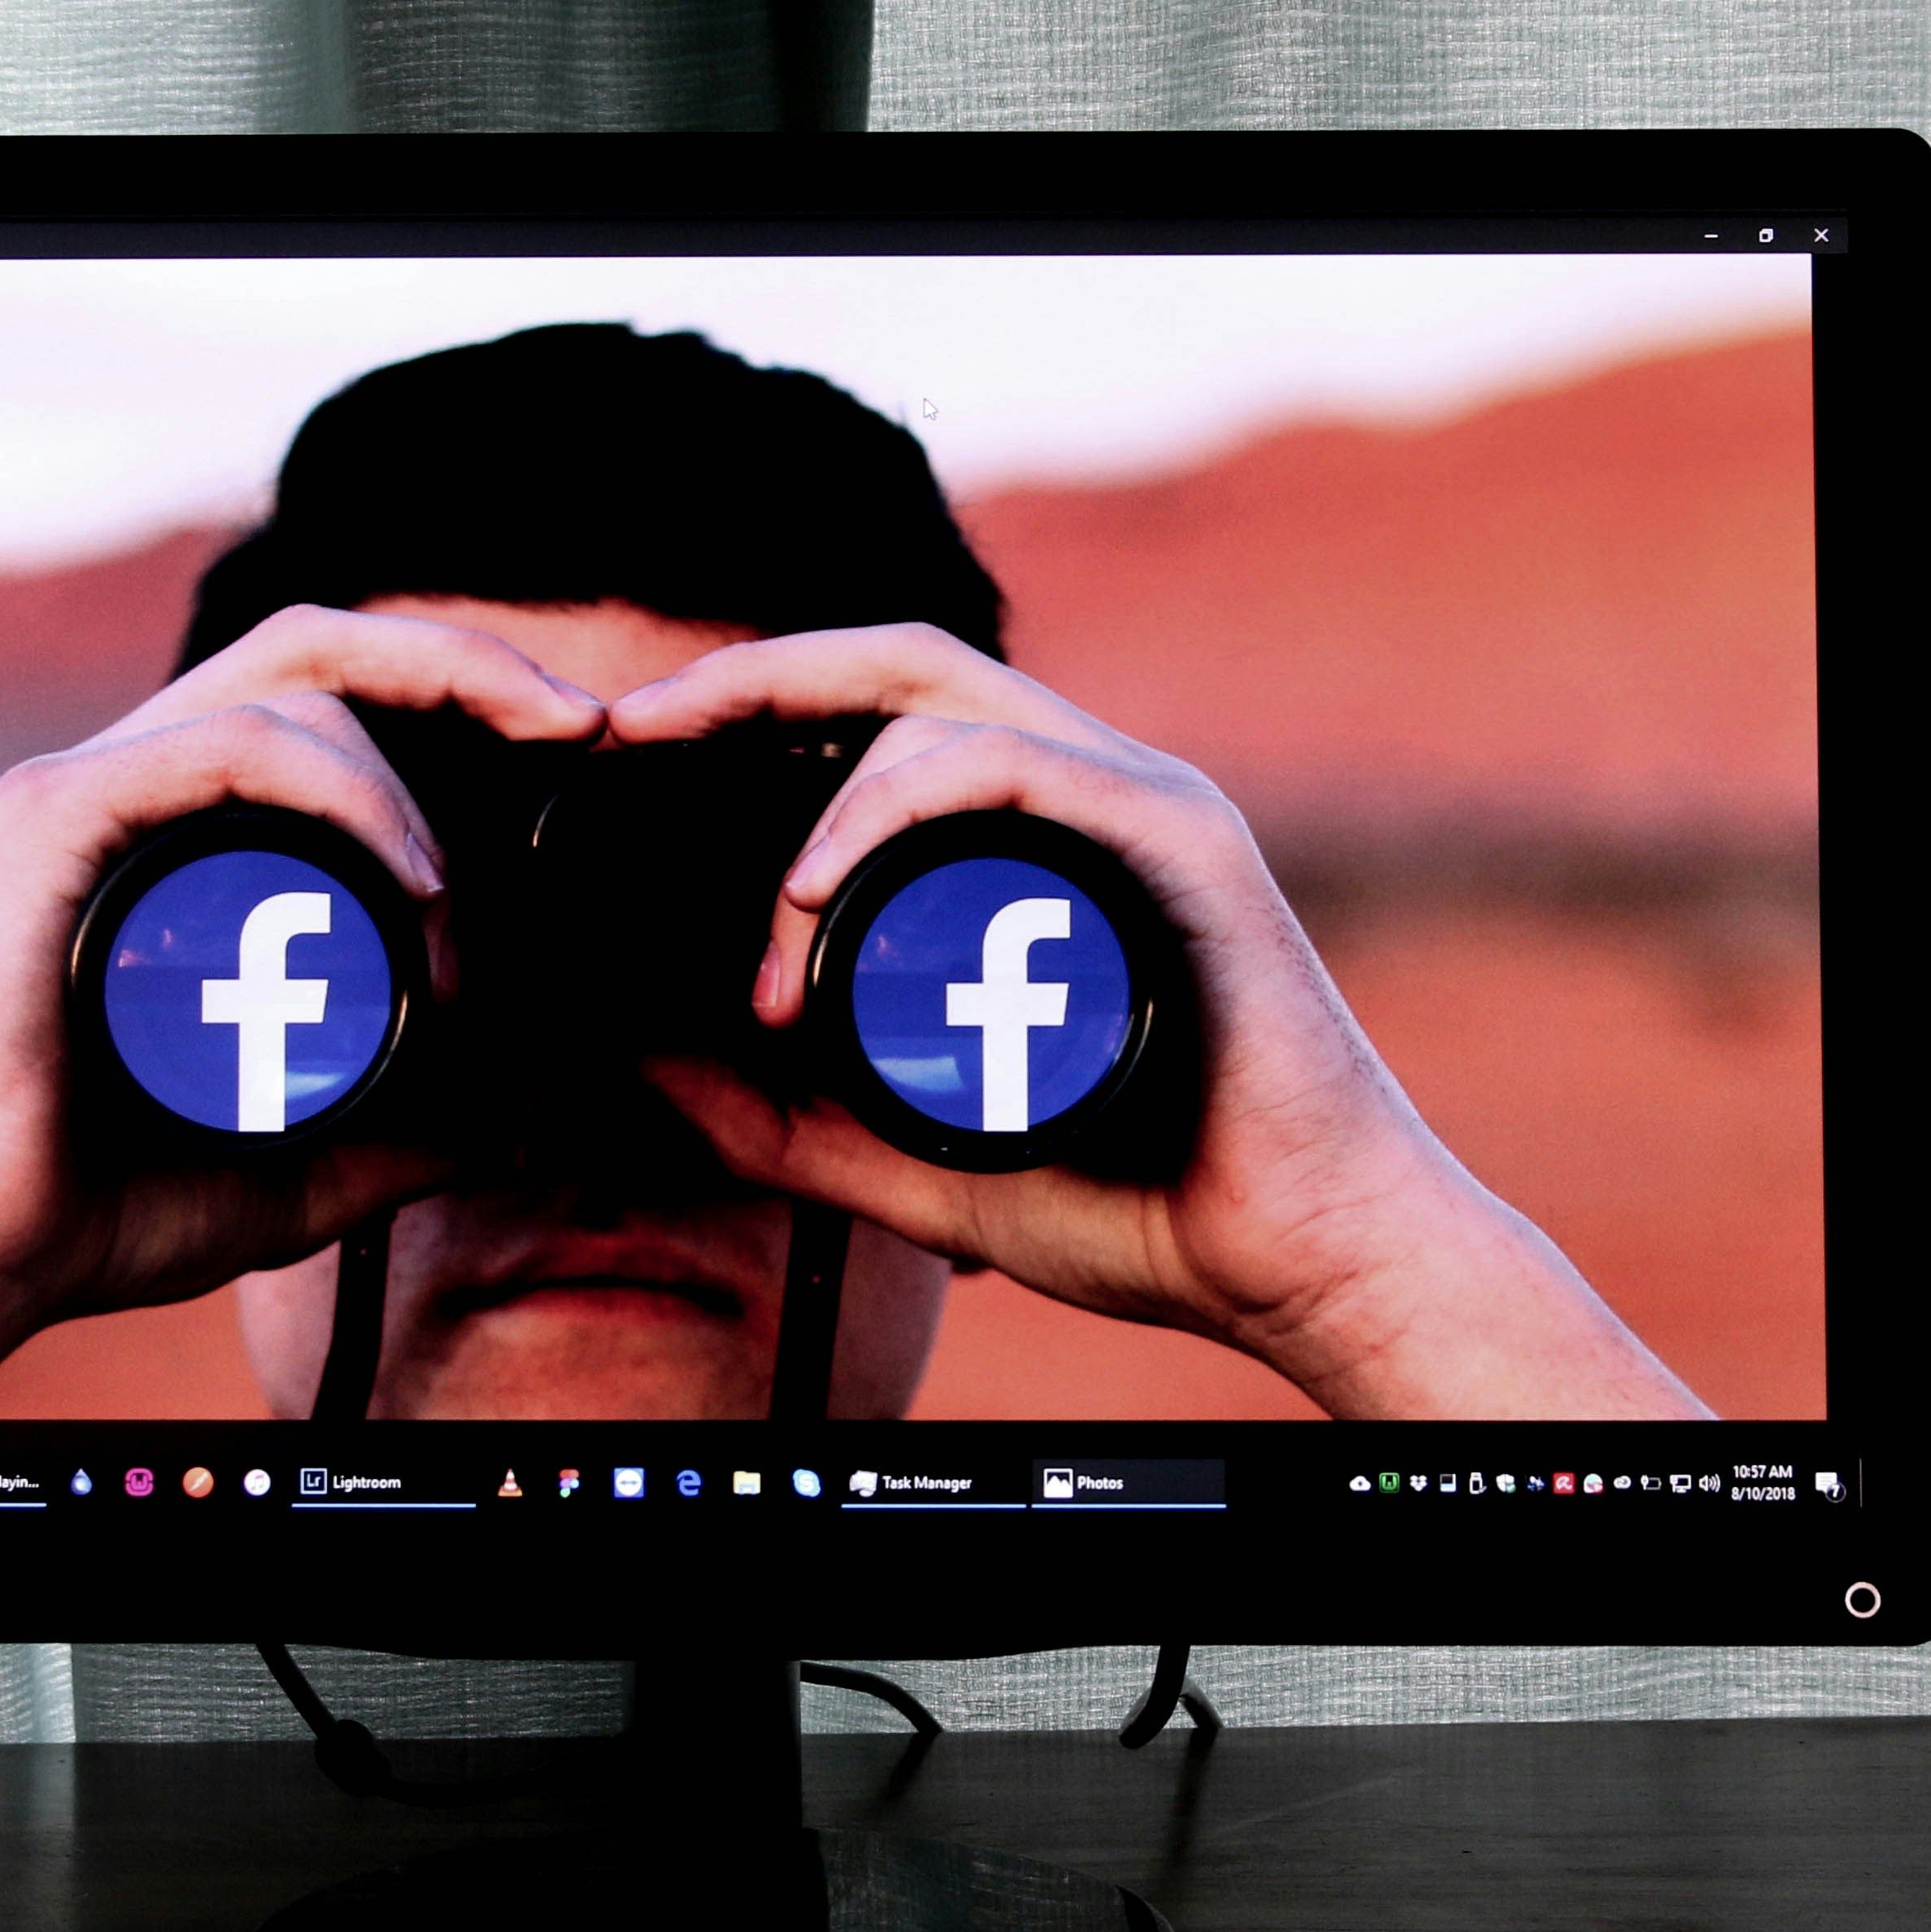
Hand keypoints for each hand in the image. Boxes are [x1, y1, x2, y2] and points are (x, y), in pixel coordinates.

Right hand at [0, 607, 603, 1417]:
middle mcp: (133, 784)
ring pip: (290, 689)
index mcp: (184, 834)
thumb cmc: (93, 1207)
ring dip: (412, 787)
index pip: (334, 702)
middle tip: (580, 724)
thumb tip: (511, 1125)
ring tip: (459, 915)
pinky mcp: (50, 821)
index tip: (575, 750)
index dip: (457, 696)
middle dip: (464, 663)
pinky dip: (342, 789)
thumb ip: (396, 1140)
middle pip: (319, 646)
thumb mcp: (294, 1168)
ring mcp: (86, 790)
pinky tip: (414, 878)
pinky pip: (221, 745)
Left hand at [609, 625, 1710, 1420]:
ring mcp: (1139, 804)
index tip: (630, 754)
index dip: (751, 707)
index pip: (877, 717)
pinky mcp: (1178, 840)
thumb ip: (784, 1122)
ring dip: (815, 808)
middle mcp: (1091, 793)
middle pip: (896, 666)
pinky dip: (889, 810)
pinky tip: (815, 893)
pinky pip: (1009, 766)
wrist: (1300, 1264)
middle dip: (747, 677)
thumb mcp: (911, 1166)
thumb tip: (647, 1066)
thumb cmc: (1143, 1208)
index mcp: (1037, 842)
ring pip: (936, 708)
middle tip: (630, 730)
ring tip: (763, 937)